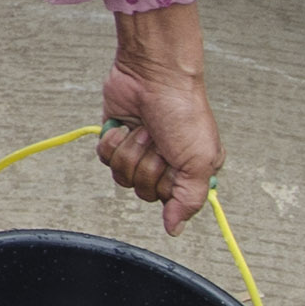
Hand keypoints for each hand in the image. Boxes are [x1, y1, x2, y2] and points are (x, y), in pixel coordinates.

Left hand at [97, 1, 222, 231]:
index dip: (166, 183)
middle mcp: (164, 164)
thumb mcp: (200, 161)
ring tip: (144, 130)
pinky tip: (125, 126)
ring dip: (131, 150)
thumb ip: (189, 201)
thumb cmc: (183, 113)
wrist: (153, 76)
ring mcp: (138, 151)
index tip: (173, 163)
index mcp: (189, 171)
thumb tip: (174, 229)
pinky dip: (113, 141)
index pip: (169, 201)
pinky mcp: (116, 138)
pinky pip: (104, 158)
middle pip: (142, 190)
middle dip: (147, 163)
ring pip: (121, 176)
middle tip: (158, 141)